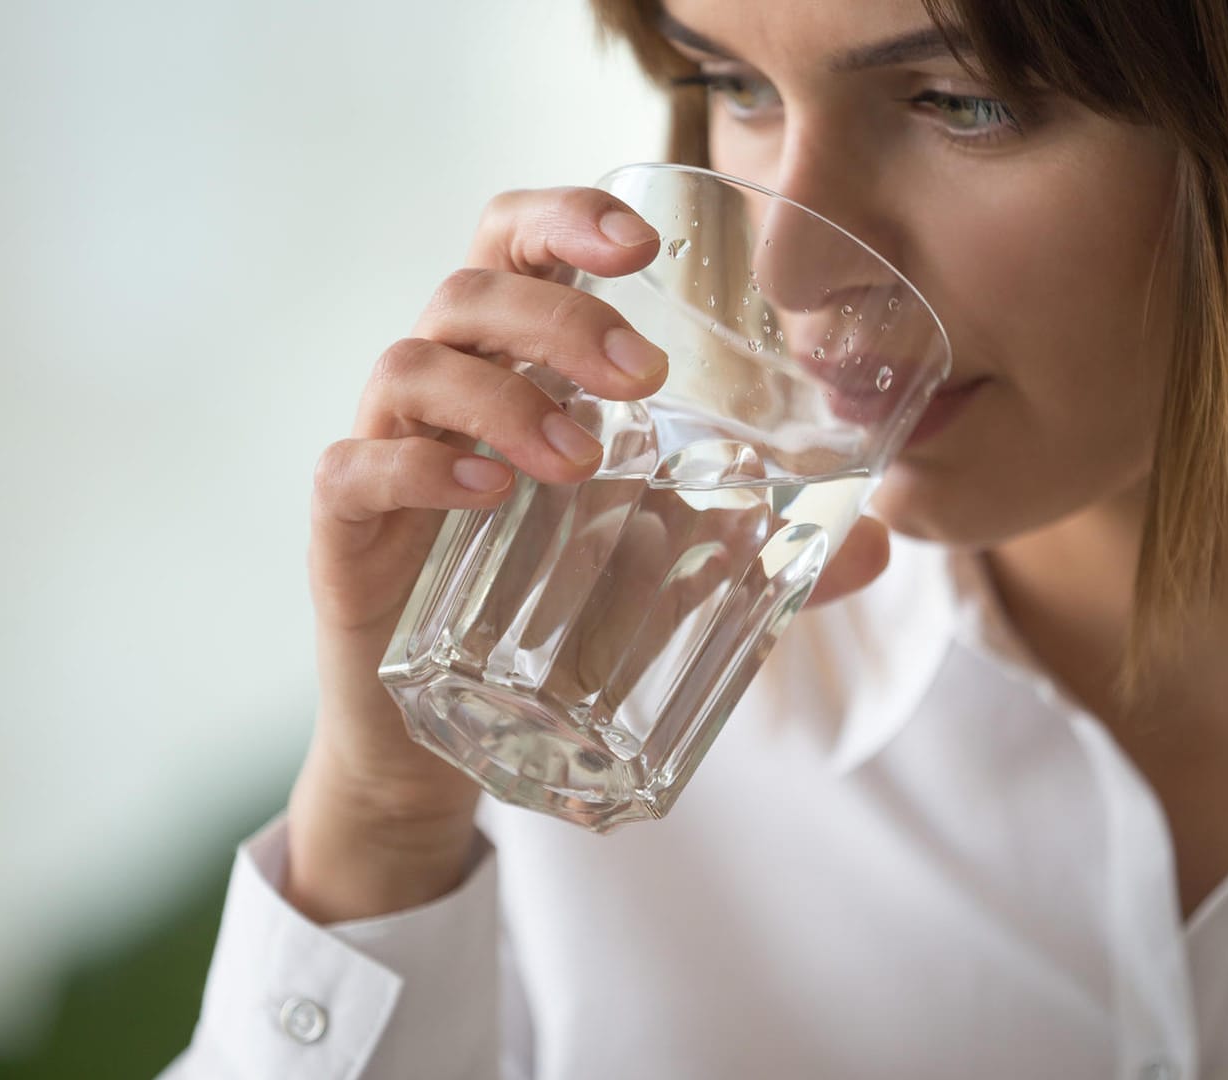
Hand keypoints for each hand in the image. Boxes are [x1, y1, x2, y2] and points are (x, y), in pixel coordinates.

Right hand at [286, 186, 888, 920]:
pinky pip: (357, 465)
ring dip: (504, 396)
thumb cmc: (548, 614)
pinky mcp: (344, 528)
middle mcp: (445, 389)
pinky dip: (419, 467)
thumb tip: (883, 542)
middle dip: (559, 315)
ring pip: (414, 365)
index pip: (518, 245)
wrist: (440, 737)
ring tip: (580, 456)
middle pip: (471, 290)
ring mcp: (387, 450)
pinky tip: (486, 492)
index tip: (643, 243)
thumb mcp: (666, 573)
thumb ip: (764, 550)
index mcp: (515, 365)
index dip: (567, 217)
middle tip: (641, 375)